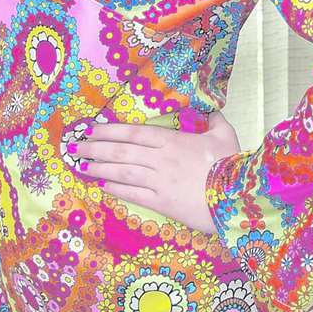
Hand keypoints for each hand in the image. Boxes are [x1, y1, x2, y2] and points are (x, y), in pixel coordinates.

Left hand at [74, 111, 240, 233]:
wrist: (236, 197)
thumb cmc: (231, 163)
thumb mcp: (225, 134)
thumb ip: (214, 119)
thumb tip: (211, 109)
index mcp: (174, 140)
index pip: (134, 132)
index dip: (110, 130)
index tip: (92, 128)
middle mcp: (161, 159)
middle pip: (122, 151)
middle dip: (96, 147)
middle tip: (76, 146)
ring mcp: (159, 181)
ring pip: (122, 171)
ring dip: (100, 167)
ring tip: (82, 165)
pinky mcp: (162, 202)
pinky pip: (133, 194)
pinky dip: (116, 189)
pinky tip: (103, 185)